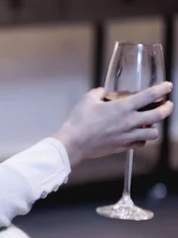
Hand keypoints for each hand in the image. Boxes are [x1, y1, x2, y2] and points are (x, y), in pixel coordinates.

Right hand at [53, 82, 173, 166]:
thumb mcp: (87, 100)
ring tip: (151, 123)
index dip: (163, 89)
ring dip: (155, 127)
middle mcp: (130, 121)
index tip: (168, 86)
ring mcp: (128, 136)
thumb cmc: (79, 122)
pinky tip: (137, 136)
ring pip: (154, 133)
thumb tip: (103, 92)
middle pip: (159, 115)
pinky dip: (142, 139)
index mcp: (123, 107)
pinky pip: (140, 143)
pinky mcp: (123, 147)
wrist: (74, 142)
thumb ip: (99, 93)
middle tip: (167, 105)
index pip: (150, 95)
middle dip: (167, 108)